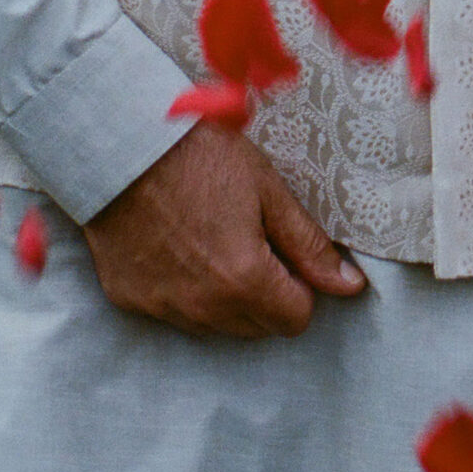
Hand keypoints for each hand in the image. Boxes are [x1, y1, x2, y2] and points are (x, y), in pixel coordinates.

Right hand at [82, 121, 366, 340]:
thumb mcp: (267, 191)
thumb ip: (309, 246)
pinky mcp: (130, 301)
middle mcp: (203, 309)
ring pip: (216, 325)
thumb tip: (351, 286)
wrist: (121, 145)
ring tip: (212, 238)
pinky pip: (174, 313)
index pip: (296, 319)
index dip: (301, 285)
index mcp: (244, 282)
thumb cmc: (200, 157)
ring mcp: (163, 308)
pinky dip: (184, 290)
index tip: (285, 251)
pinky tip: (177, 245)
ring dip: (226, 296)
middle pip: (257, 326)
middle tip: (251, 239)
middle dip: (267, 293)